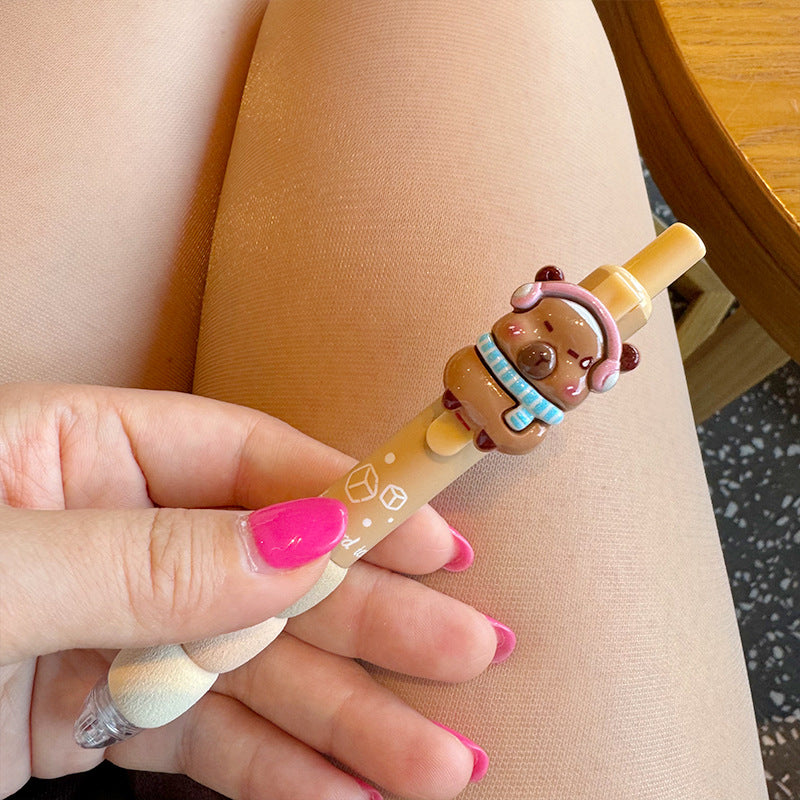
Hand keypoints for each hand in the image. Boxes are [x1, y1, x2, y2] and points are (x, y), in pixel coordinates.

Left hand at [0, 384, 502, 799]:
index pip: (249, 459)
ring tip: (441, 765)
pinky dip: (279, 774)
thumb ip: (147, 553)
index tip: (435, 540)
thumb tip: (306, 540)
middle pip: (272, 570)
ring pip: (253, 670)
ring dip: (348, 721)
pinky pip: (206, 740)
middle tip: (472, 654)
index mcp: (78, 448)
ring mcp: (109, 625)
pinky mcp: (94, 715)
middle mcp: (109, 528)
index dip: (349, 499)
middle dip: (375, 619)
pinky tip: (353, 796)